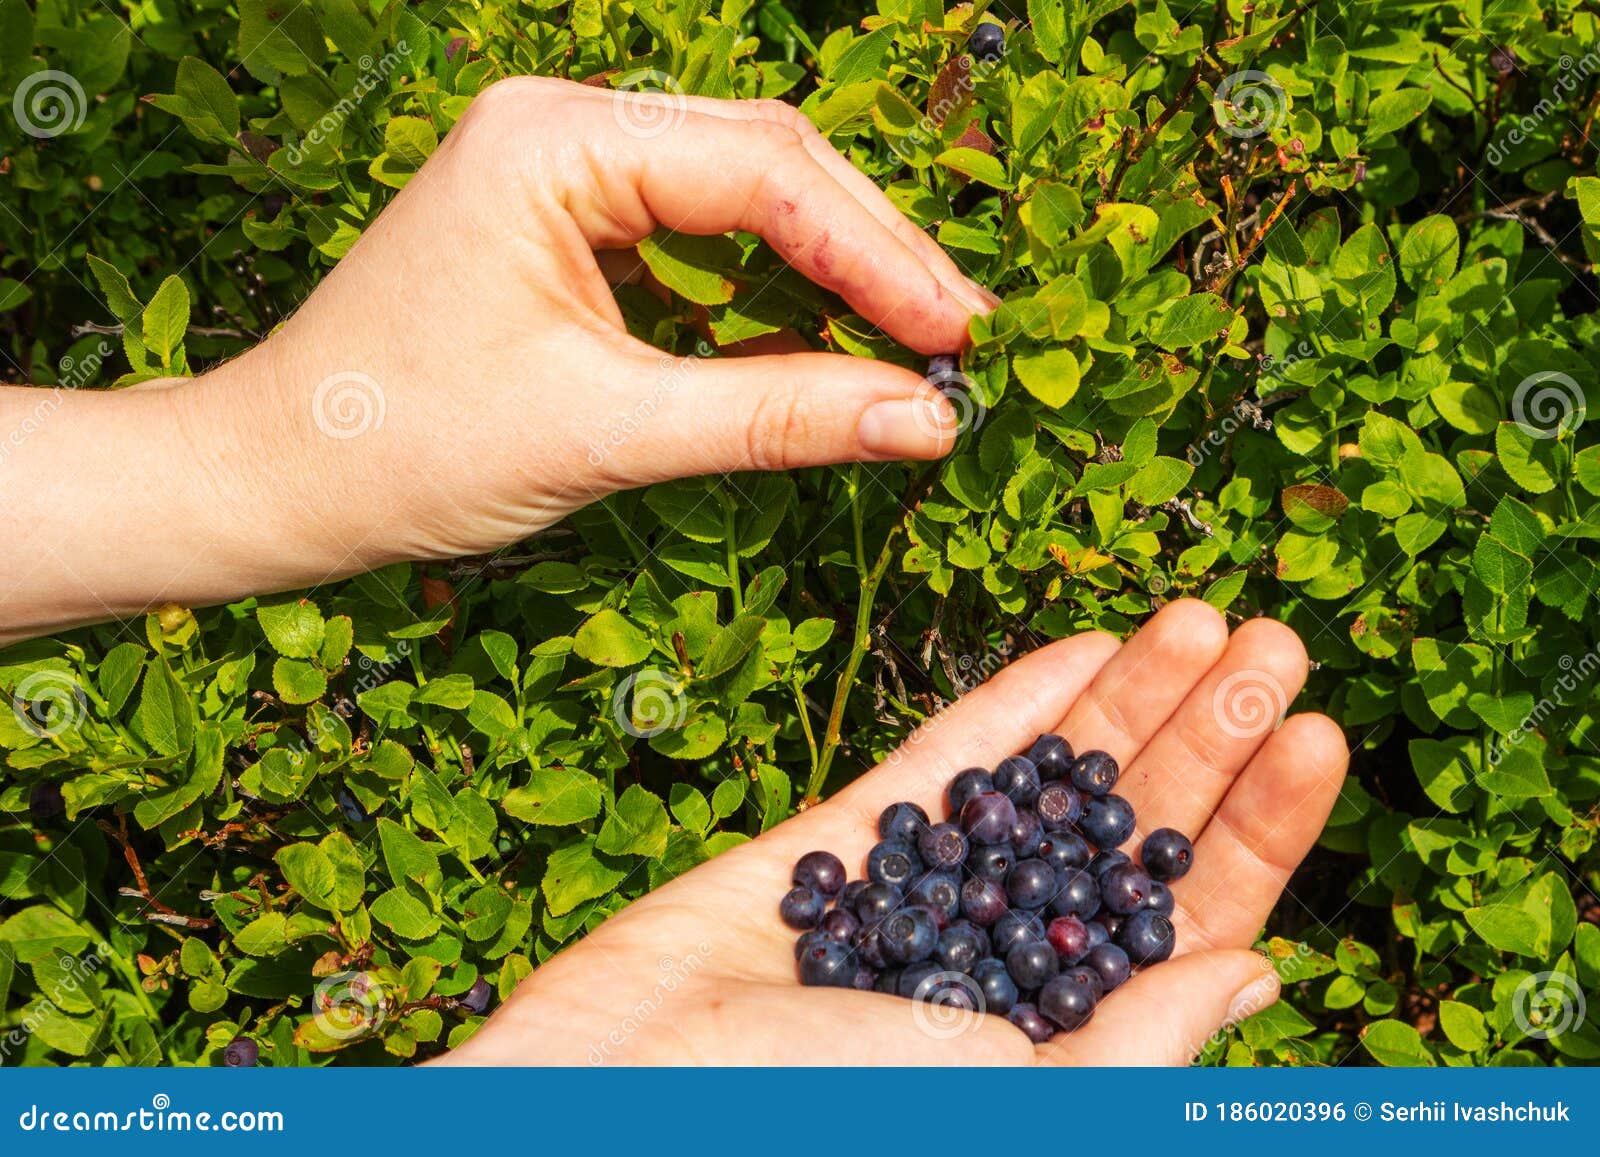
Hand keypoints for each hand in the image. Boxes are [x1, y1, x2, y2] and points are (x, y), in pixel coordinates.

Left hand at [0, 78, 993, 638]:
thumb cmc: (403, 449)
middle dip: (870, 254)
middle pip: (768, 164)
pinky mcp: (570, 227)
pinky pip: (701, 243)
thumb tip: (924, 421)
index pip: (763, 173)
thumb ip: (775, 416)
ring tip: (917, 347)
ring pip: (745, 198)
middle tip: (959, 341)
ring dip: (832, 271)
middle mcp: (562, 127)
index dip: (878, 254)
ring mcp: (565, 171)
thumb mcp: (606, 434)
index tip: (960, 335)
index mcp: (554, 140)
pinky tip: (830, 347)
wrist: (278, 481)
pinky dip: (772, 296)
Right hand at [438, 601, 1348, 1065]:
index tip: (1315, 730)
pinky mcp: (841, 848)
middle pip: (1131, 831)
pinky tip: (1073, 650)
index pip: (1194, 917)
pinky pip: (941, 766)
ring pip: (1049, 784)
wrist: (608, 1095)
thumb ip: (1132, 1047)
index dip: (1263, 826)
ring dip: (1123, 702)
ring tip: (1194, 619)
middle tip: (1272, 638)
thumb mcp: (1004, 1099)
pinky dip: (1008, 707)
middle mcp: (1007, 962)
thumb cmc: (811, 1123)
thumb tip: (1259, 970)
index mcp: (1063, 1034)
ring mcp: (925, 898)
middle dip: (1206, 734)